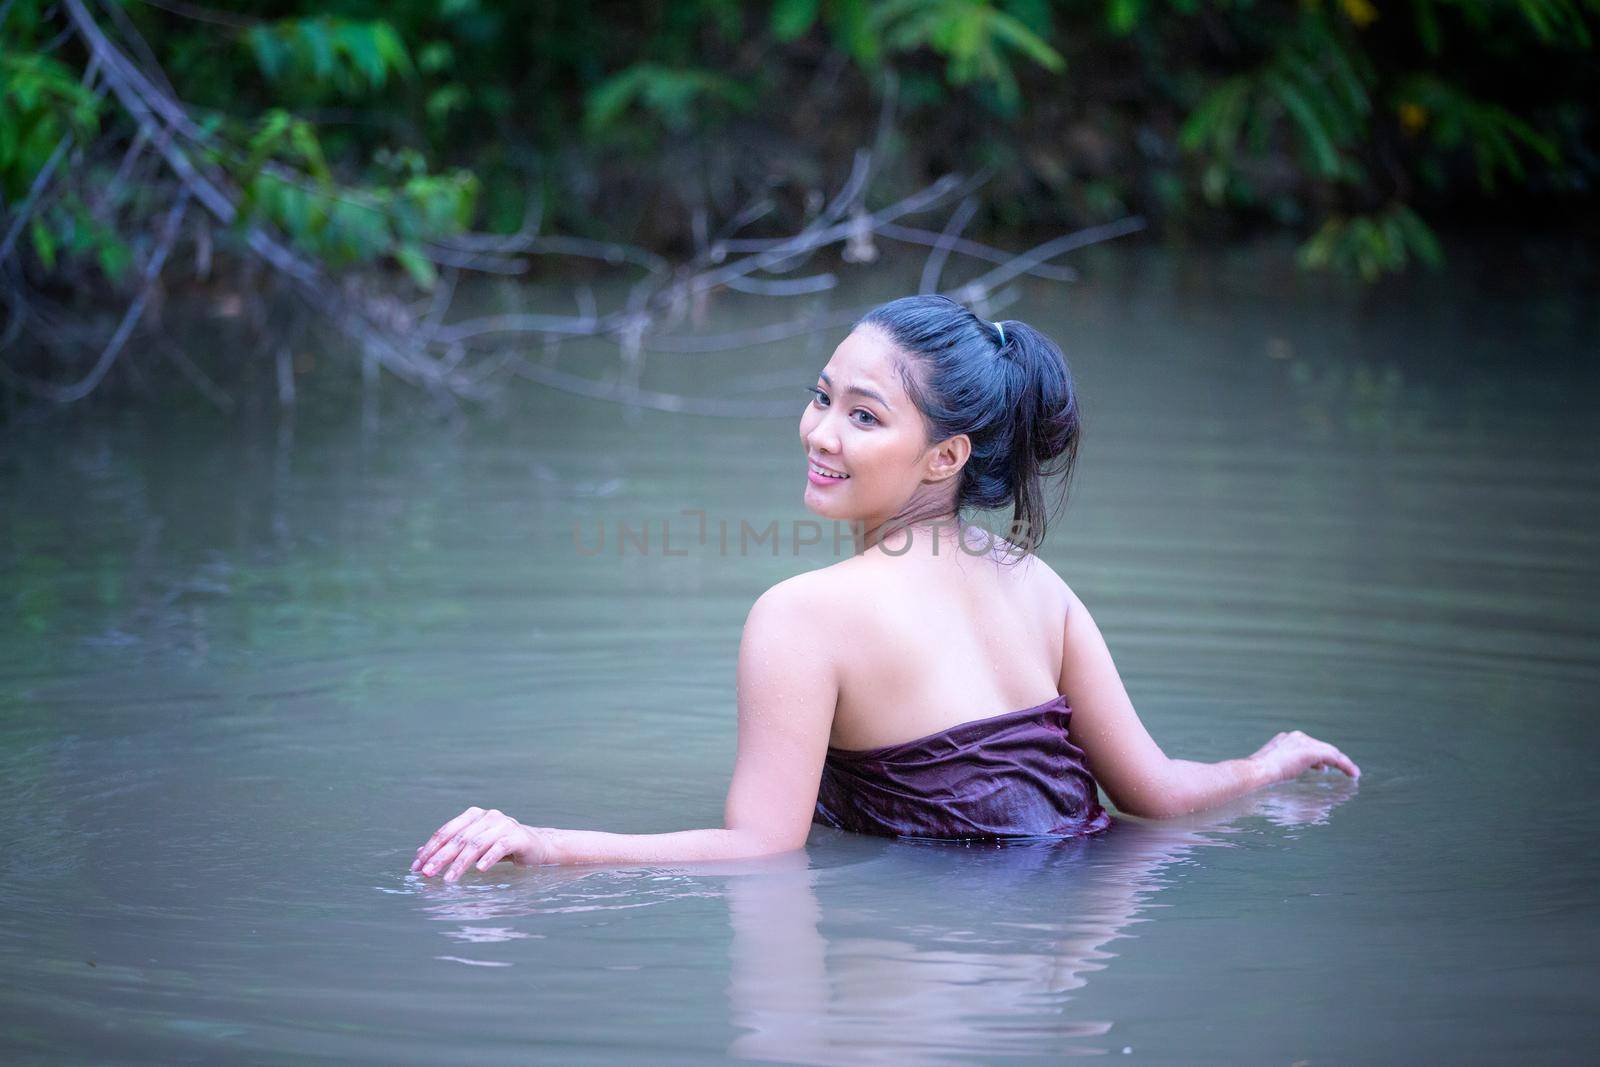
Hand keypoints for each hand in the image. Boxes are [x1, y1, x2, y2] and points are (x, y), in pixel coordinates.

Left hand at [411, 806, 553, 880]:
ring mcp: (504, 824)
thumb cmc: (501, 846)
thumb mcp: (474, 845)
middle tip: (427, 874)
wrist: (537, 846)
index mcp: (474, 815)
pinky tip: (480, 870)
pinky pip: (500, 847)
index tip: (417, 866)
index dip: (430, 848)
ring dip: (460, 863)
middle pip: (459, 838)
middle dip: (440, 857)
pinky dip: (488, 858)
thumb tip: (419, 854)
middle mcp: (488, 816)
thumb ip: (451, 846)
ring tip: (448, 880)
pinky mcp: (518, 836)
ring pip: (476, 844)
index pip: (446, 831)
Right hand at [1249, 730, 1360, 784]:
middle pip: (1321, 747)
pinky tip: (1353, 774)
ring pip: (1330, 751)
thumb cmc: (1259, 777)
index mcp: (1285, 740)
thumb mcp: (1274, 772)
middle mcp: (1296, 737)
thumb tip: (1292, 780)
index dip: (1318, 757)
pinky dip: (1345, 765)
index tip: (1322, 767)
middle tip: (1342, 768)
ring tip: (1351, 772)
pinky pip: (1334, 758)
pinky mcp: (1312, 751)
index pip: (1308, 746)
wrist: (1256, 771)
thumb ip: (1286, 772)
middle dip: (1333, 758)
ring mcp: (1304, 742)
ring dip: (1342, 762)